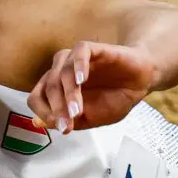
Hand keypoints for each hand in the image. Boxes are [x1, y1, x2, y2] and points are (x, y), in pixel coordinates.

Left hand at [27, 41, 156, 133]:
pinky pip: (80, 52)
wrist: (141, 82)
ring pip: (62, 71)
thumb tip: (39, 122)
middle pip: (48, 87)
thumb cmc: (115, 98)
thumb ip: (66, 119)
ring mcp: (76, 59)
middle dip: (58, 108)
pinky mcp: (94, 49)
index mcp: (56, 88)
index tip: (64, 128)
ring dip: (68, 93)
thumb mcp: (90, 119)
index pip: (36, 98)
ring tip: (78, 110)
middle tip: (70, 123)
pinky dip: (79, 66)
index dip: (46, 114)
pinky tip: (83, 80)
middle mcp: (61, 71)